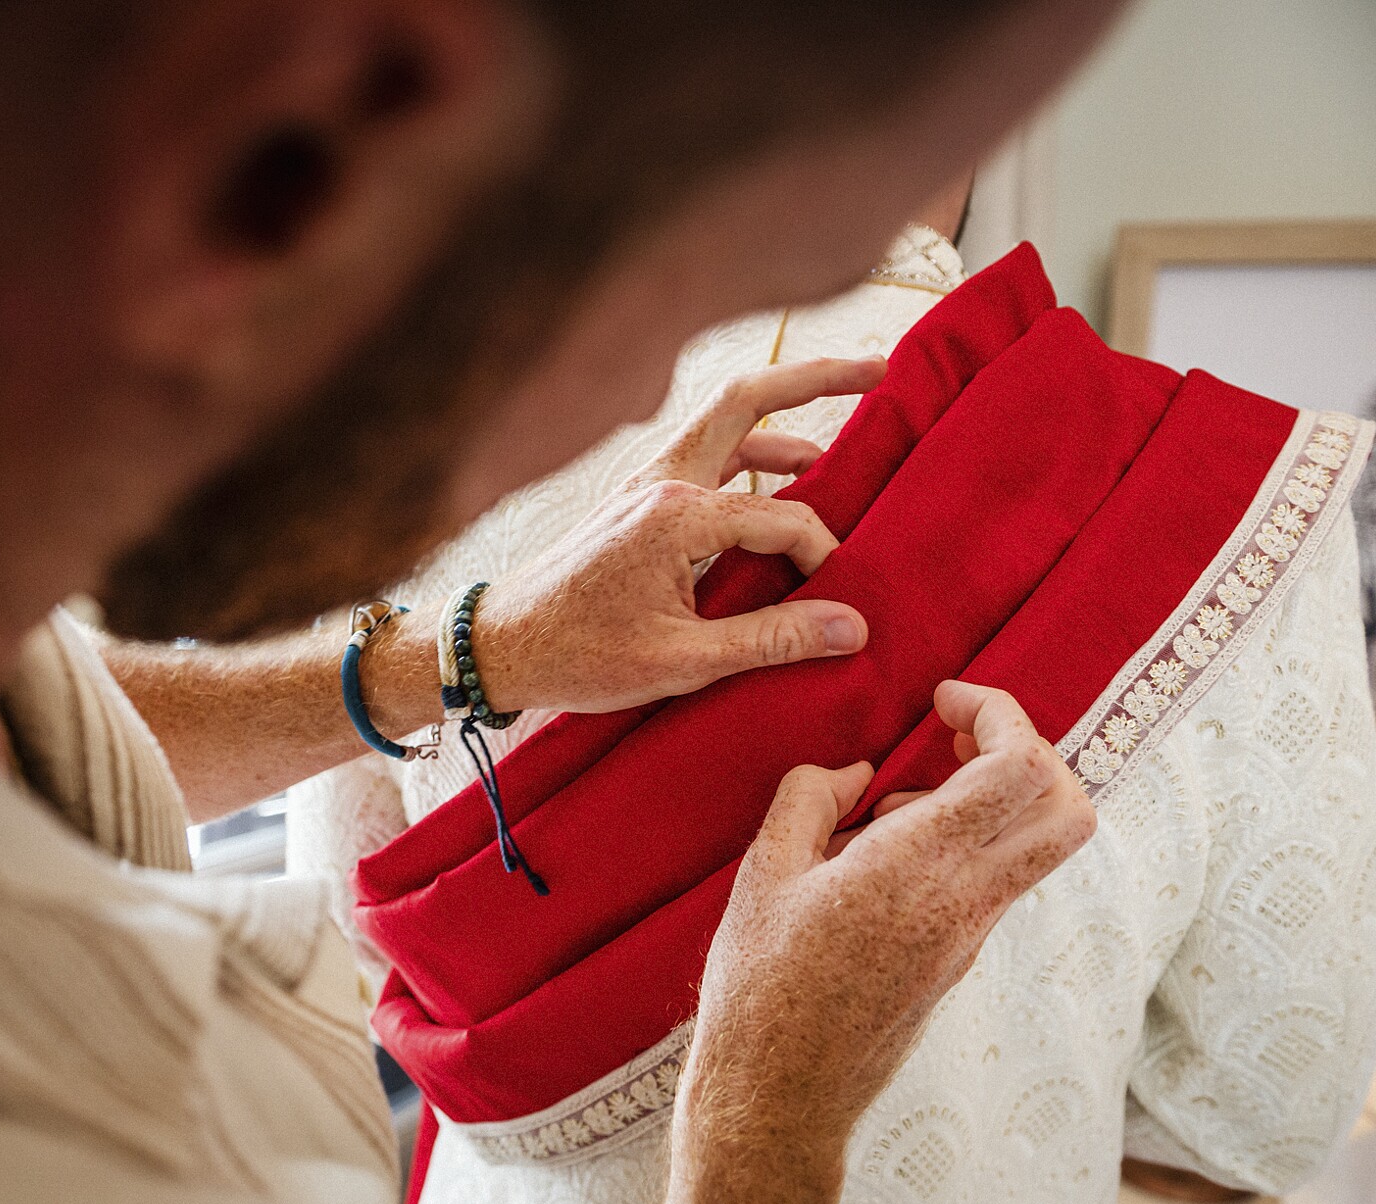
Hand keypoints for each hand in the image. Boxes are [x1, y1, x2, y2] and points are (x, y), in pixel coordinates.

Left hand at [462, 356, 885, 715]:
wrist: (496, 648)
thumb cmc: (577, 655)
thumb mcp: (682, 661)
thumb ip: (772, 639)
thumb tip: (852, 626)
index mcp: (675, 512)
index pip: (784, 518)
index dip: (821, 558)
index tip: (837, 604)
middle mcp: (659, 480)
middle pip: (747, 401)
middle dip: (815, 379)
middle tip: (879, 369)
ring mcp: (643, 484)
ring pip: (724, 427)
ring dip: (782, 424)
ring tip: (837, 444)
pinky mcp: (634, 501)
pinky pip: (704, 461)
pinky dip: (748, 461)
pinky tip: (776, 485)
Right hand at [649, 681, 1096, 1203]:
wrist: (779, 1099)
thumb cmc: (758, 990)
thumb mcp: (763, 874)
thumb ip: (812, 799)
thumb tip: (856, 772)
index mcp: (917, 868)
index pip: (1019, 769)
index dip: (999, 712)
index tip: (944, 699)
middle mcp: (964, 902)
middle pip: (1066, 808)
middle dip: (1026, 749)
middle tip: (957, 735)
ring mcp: (969, 936)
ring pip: (1037, 845)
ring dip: (992, 797)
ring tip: (897, 801)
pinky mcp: (957, 960)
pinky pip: (993, 880)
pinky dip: (962, 842)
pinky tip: (879, 853)